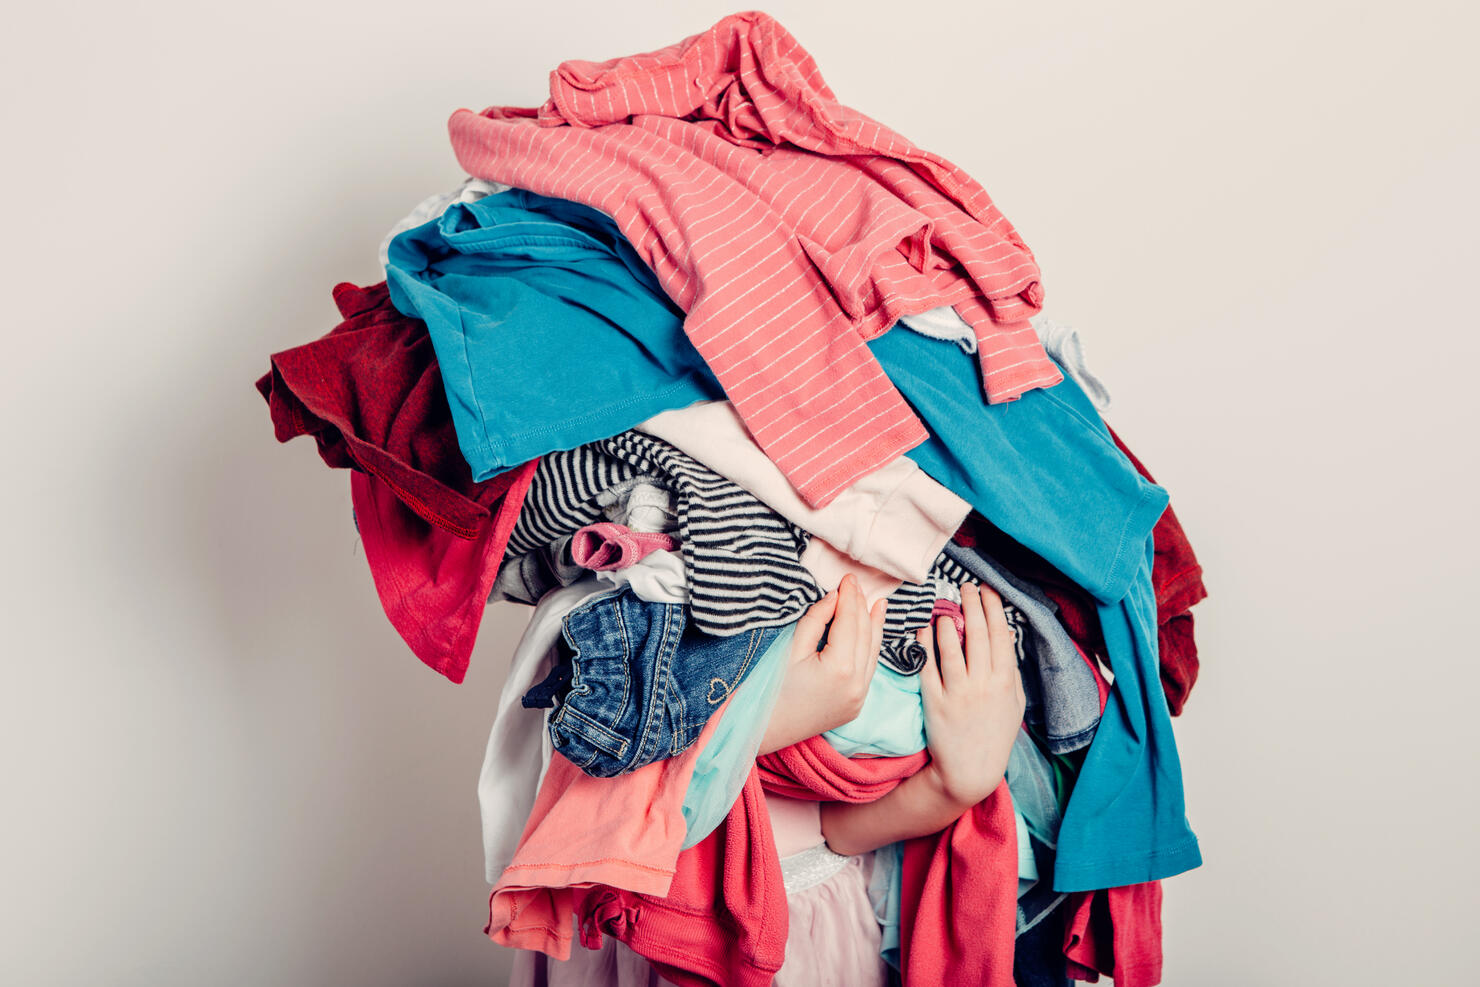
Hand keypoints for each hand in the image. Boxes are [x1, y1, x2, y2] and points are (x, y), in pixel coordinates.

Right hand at [758, 574, 885, 754]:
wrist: (764, 731)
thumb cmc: (770, 689)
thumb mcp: (791, 648)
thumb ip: (817, 620)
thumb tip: (835, 598)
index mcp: (840, 668)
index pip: (850, 622)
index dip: (850, 597)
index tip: (848, 577)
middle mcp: (857, 685)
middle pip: (865, 635)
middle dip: (861, 607)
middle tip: (856, 584)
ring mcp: (860, 698)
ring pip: (873, 653)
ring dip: (875, 626)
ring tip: (878, 604)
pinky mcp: (857, 706)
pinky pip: (869, 670)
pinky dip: (871, 648)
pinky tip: (871, 634)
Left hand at [917, 582, 1025, 806]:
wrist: (971, 771)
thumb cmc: (994, 734)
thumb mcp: (1014, 704)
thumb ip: (1011, 671)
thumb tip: (1007, 637)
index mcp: (1005, 682)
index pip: (999, 636)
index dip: (993, 609)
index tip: (987, 590)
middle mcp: (983, 684)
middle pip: (977, 635)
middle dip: (972, 606)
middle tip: (965, 587)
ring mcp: (958, 693)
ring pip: (951, 648)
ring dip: (947, 622)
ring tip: (945, 607)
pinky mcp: (935, 702)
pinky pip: (929, 666)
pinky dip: (926, 645)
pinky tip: (924, 629)